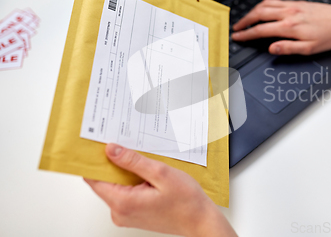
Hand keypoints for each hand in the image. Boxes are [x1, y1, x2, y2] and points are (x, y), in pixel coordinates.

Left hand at [84, 144, 236, 236]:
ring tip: (146, 164)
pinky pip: (125, 193)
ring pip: (116, 186)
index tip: (99, 145)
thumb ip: (133, 161)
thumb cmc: (186, 202)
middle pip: (104, 182)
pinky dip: (132, 181)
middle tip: (128, 148)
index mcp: (123, 202)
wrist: (200, 221)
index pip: (94, 178)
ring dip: (126, 172)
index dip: (95, 160)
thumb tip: (112, 150)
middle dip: (114, 164)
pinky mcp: (133, 214)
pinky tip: (148, 176)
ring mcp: (126, 215)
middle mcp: (119, 212)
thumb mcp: (160, 173)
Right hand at [231, 0, 330, 54]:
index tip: (238, 37)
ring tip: (245, 19)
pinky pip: (274, 1)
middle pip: (259, 13)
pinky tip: (262, 10)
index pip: (261, 30)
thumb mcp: (309, 49)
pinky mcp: (296, 3)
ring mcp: (292, 6)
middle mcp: (289, 13)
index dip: (246, 34)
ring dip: (252, 11)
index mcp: (290, 27)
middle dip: (245, 20)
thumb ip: (288, 48)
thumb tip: (271, 48)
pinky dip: (263, 5)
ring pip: (265, 5)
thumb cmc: (328, 36)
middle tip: (237, 28)